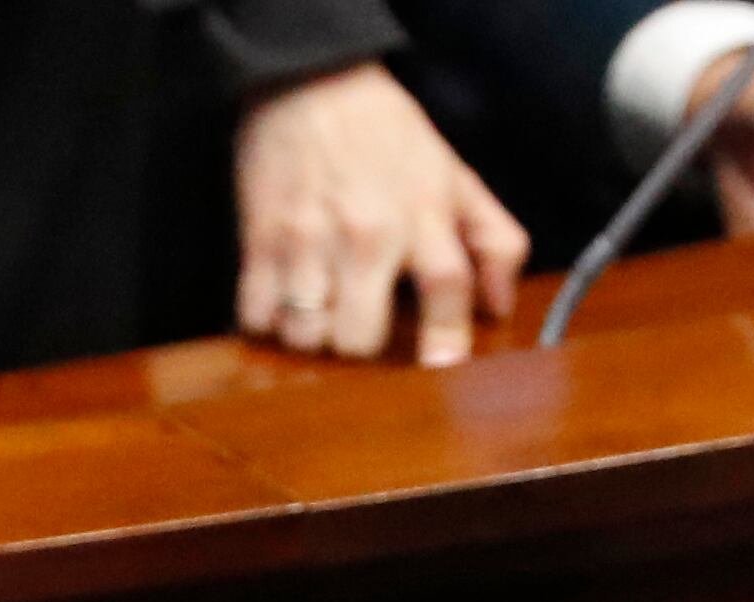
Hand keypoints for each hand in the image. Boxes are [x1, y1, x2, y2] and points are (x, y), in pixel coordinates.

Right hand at [232, 63, 532, 366]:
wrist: (308, 78)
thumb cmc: (386, 133)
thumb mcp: (454, 174)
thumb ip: (493, 238)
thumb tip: (498, 305)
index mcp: (421, 214)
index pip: (447, 285)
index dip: (448, 338)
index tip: (442, 370)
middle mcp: (365, 232)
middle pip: (360, 337)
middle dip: (360, 345)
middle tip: (359, 320)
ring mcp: (307, 239)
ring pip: (305, 336)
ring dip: (312, 336)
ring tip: (319, 309)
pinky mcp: (259, 240)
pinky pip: (256, 316)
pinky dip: (266, 320)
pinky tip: (282, 299)